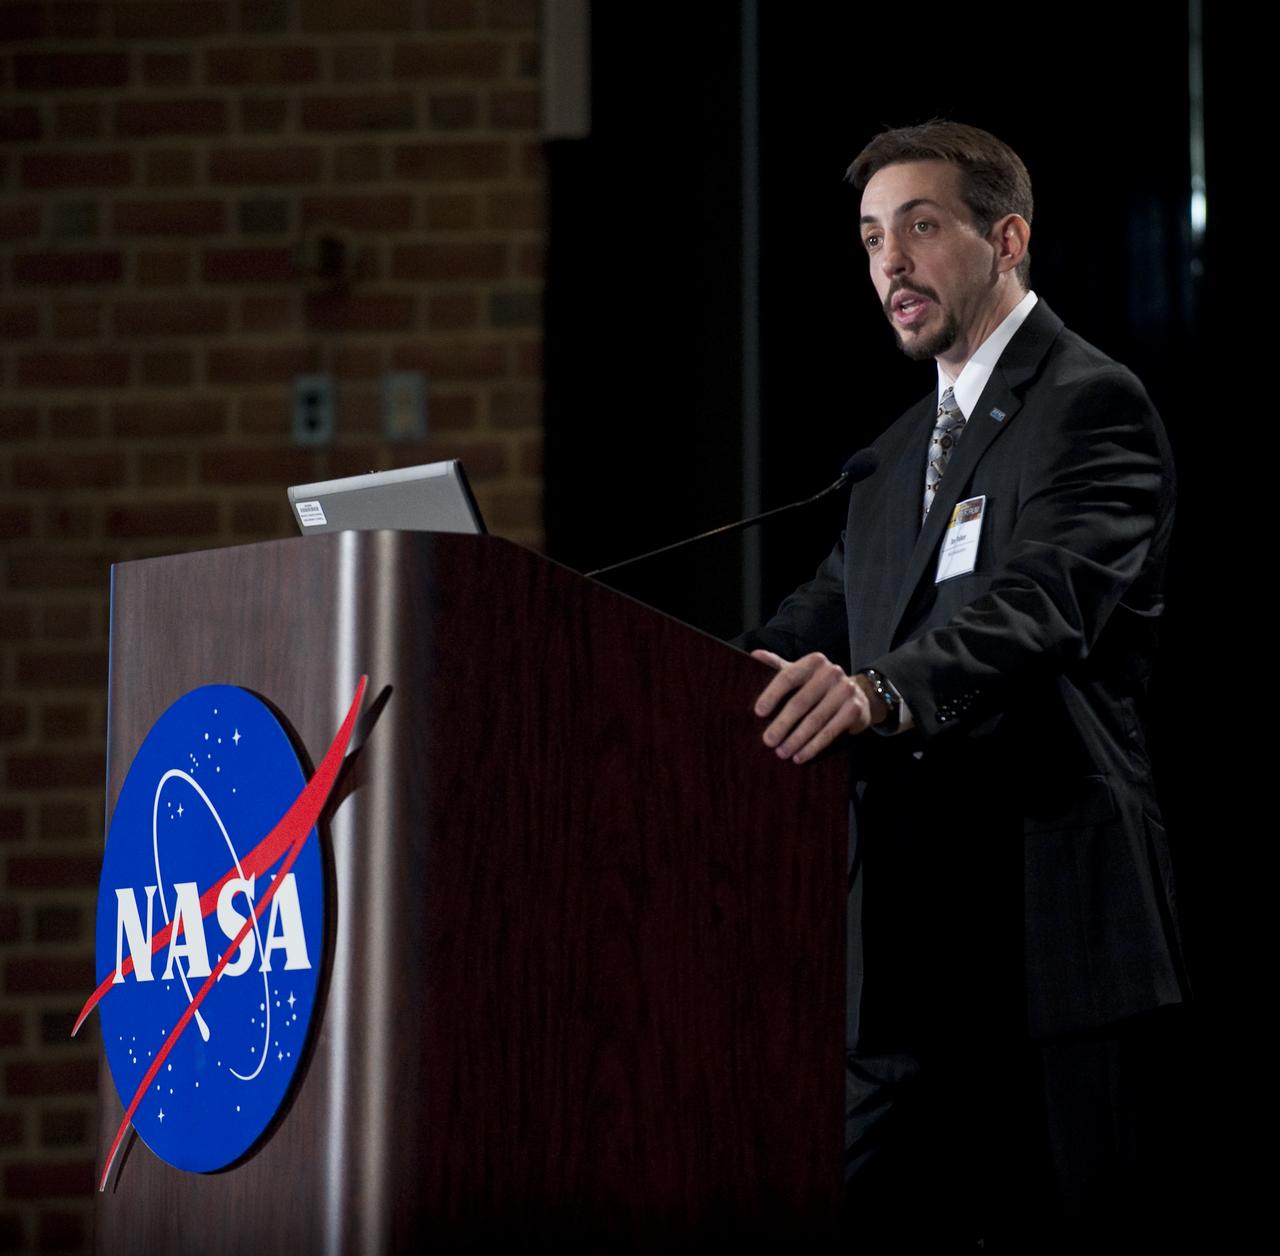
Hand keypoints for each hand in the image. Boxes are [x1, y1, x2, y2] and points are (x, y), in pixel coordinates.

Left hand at [750, 650, 885, 762]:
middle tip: (768, 741)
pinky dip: (813, 746)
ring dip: (796, 740)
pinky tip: (800, 756)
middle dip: (782, 724)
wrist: (859, 695)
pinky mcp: (855, 710)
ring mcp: (846, 690)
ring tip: (782, 752)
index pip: (788, 677)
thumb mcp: (801, 673)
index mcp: (814, 662)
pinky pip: (830, 732)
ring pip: (815, 720)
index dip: (772, 695)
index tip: (758, 713)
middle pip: (800, 702)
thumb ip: (778, 665)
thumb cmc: (819, 685)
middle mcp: (831, 672)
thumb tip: (754, 655)